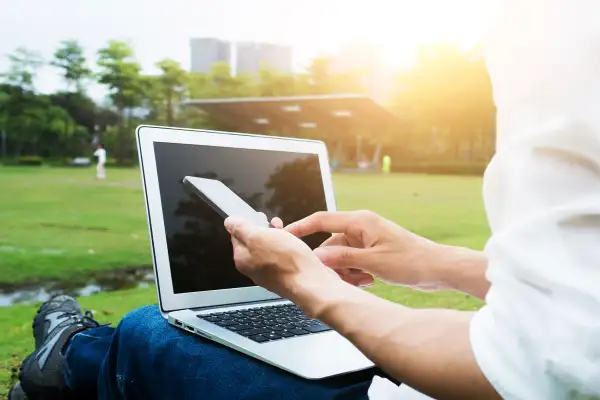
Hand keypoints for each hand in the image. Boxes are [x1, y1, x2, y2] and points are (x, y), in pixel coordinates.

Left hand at [224, 216, 339, 299]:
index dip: (247, 223)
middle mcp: (253, 268)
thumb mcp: (258, 237)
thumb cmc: (285, 260)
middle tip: (275, 223)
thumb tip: (229, 222)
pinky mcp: (285, 276)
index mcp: (242, 259)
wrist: (310, 282)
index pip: (237, 236)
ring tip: (287, 232)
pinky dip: (286, 248)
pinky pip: (282, 257)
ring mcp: (269, 274)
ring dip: (277, 237)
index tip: (259, 216)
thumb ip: (241, 229)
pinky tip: (294, 245)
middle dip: (264, 229)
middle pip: (254, 243)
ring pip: (269, 249)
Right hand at [286, 211, 448, 290]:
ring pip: (341, 255)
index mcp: (360, 221)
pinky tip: (368, 281)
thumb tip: (317, 257)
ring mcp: (367, 239)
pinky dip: (354, 272)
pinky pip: (352, 260)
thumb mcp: (373, 262)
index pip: (321, 220)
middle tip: (338, 279)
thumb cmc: (411, 261)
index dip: (301, 228)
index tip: (285, 236)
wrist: (438, 268)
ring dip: (345, 271)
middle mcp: (361, 227)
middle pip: (330, 244)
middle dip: (331, 263)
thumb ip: (343, 258)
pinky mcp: (372, 250)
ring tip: (362, 281)